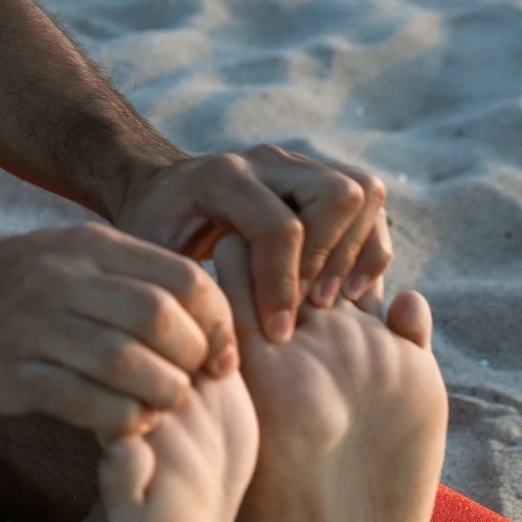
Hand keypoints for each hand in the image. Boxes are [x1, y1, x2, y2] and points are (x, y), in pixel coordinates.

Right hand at [0, 224, 238, 435]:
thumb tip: (214, 324)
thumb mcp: (76, 257)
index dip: (218, 323)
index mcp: (90, 247)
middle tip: (195, 383)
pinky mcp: (10, 373)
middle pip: (157, 317)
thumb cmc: (24, 284)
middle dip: (192, 359)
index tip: (221, 356)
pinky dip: (121, 419)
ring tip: (164, 406)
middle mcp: (62, 279)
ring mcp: (32, 325)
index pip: (182, 278)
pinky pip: (83, 401)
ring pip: (123, 361)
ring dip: (161, 394)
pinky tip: (129, 423)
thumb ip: (136, 279)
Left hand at [115, 145, 390, 345]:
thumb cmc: (152, 235)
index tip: (278, 334)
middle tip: (309, 307)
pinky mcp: (317, 178)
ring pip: (362, 191)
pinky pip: (369, 203)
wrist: (158, 194)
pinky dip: (370, 246)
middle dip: (328, 259)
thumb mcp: (151, 263)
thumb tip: (227, 361)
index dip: (284, 287)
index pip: (279, 228)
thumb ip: (184, 300)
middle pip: (336, 194)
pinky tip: (348, 290)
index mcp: (221, 177)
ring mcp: (295, 164)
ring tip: (332, 300)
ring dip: (356, 251)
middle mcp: (265, 160)